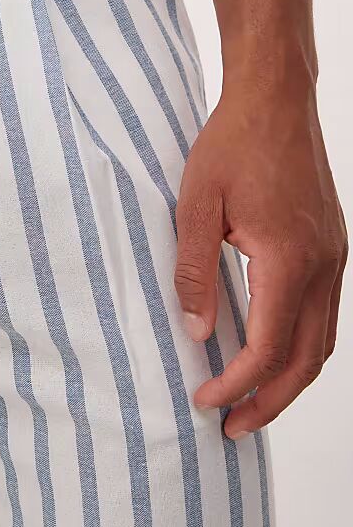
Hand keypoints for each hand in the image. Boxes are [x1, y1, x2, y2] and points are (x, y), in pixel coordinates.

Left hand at [174, 79, 346, 438]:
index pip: (268, 347)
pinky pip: (324, 312)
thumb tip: (195, 331)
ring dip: (290, 378)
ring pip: (323, 340)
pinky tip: (272, 350)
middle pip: (306, 359)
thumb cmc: (232, 144)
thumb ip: (193, 271)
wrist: (274, 100)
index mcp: (288, 258)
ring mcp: (334, 255)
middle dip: (270, 400)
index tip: (205, 402)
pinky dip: (301, 345)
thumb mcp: (196, 206)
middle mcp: (322, 265)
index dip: (236, 384)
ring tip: (251, 400)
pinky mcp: (332, 245)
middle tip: (233, 427)